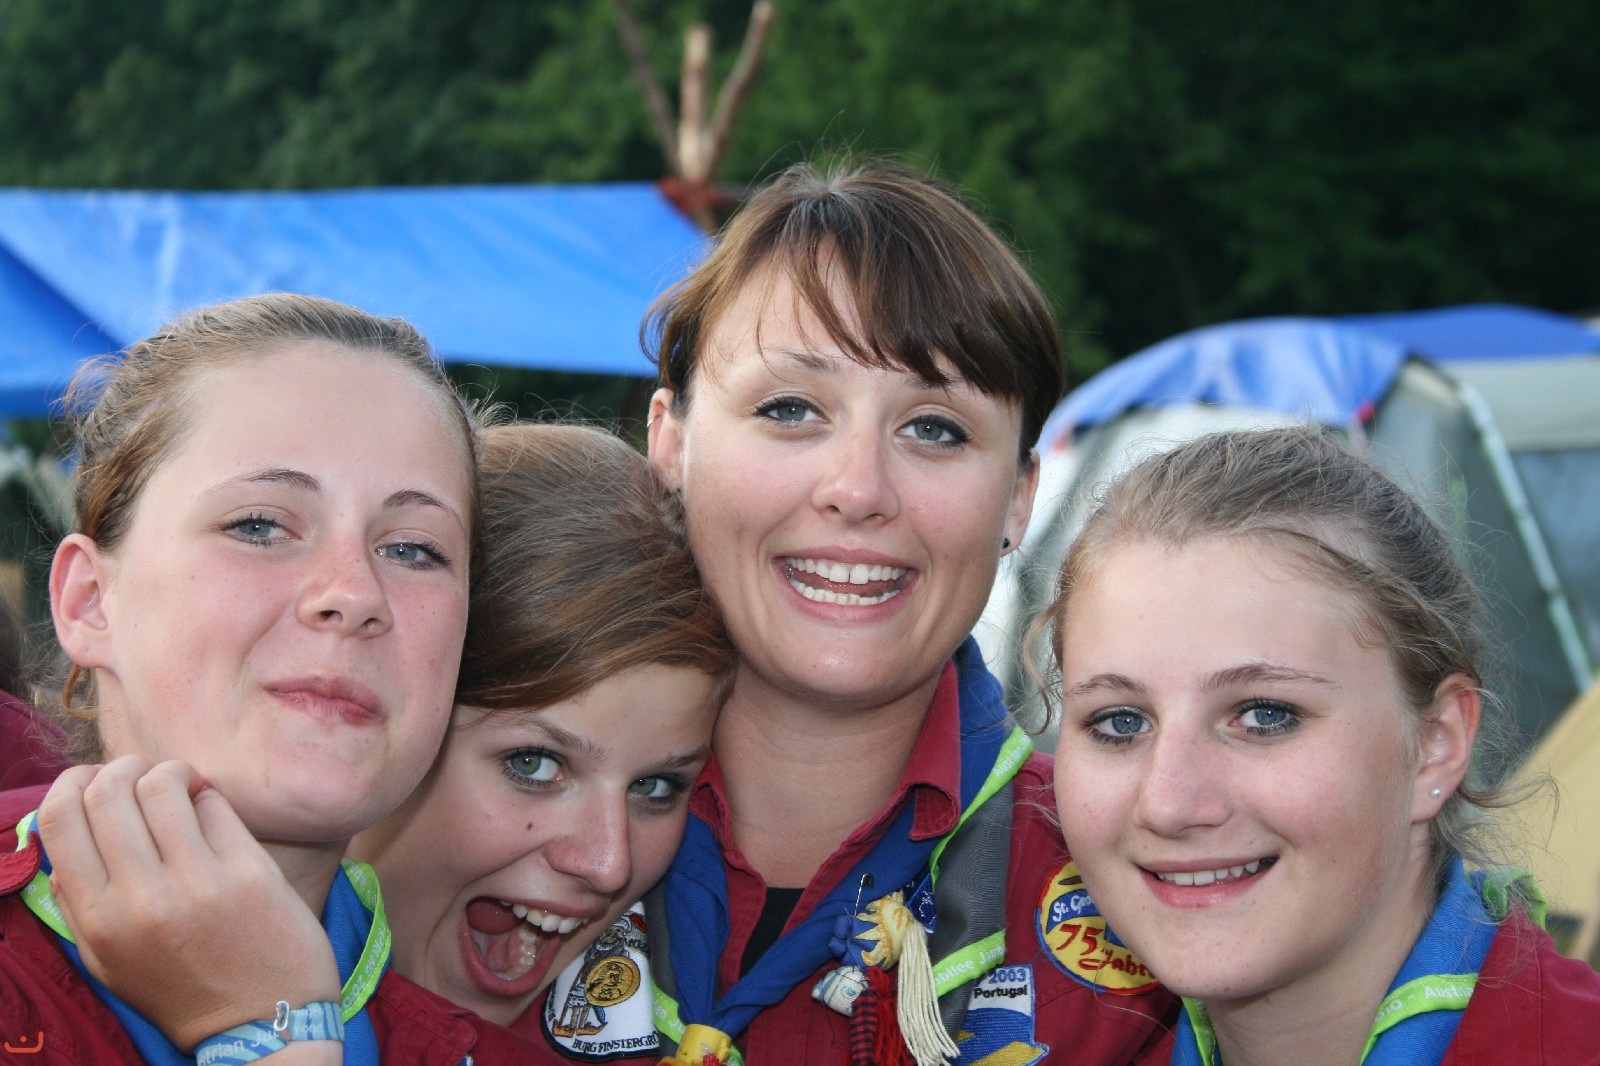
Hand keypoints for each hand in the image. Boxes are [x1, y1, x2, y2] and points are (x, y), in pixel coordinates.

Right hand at [36, 757, 341, 1051]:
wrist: (263, 1021)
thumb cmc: (182, 987)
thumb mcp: (109, 959)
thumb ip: (78, 900)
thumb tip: (66, 832)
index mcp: (98, 919)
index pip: (61, 818)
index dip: (71, 783)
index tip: (93, 782)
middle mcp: (142, 898)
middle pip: (109, 790)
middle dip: (123, 769)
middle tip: (142, 779)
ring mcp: (198, 882)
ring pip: (163, 784)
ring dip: (171, 773)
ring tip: (183, 788)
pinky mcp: (250, 870)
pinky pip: (215, 804)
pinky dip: (208, 796)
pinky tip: (211, 813)